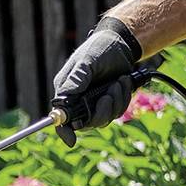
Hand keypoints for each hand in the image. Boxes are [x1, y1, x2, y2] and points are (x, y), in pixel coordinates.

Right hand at [50, 16, 140, 145]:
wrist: (121, 44)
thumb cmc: (99, 49)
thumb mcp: (86, 62)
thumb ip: (76, 81)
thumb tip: (62, 100)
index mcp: (67, 91)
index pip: (61, 117)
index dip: (64, 131)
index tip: (71, 141)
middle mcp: (79, 100)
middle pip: (87, 123)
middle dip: (102, 110)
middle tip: (109, 93)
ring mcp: (95, 102)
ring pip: (105, 118)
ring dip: (116, 101)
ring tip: (118, 81)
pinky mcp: (109, 102)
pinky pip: (117, 111)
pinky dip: (123, 97)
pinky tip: (124, 82)